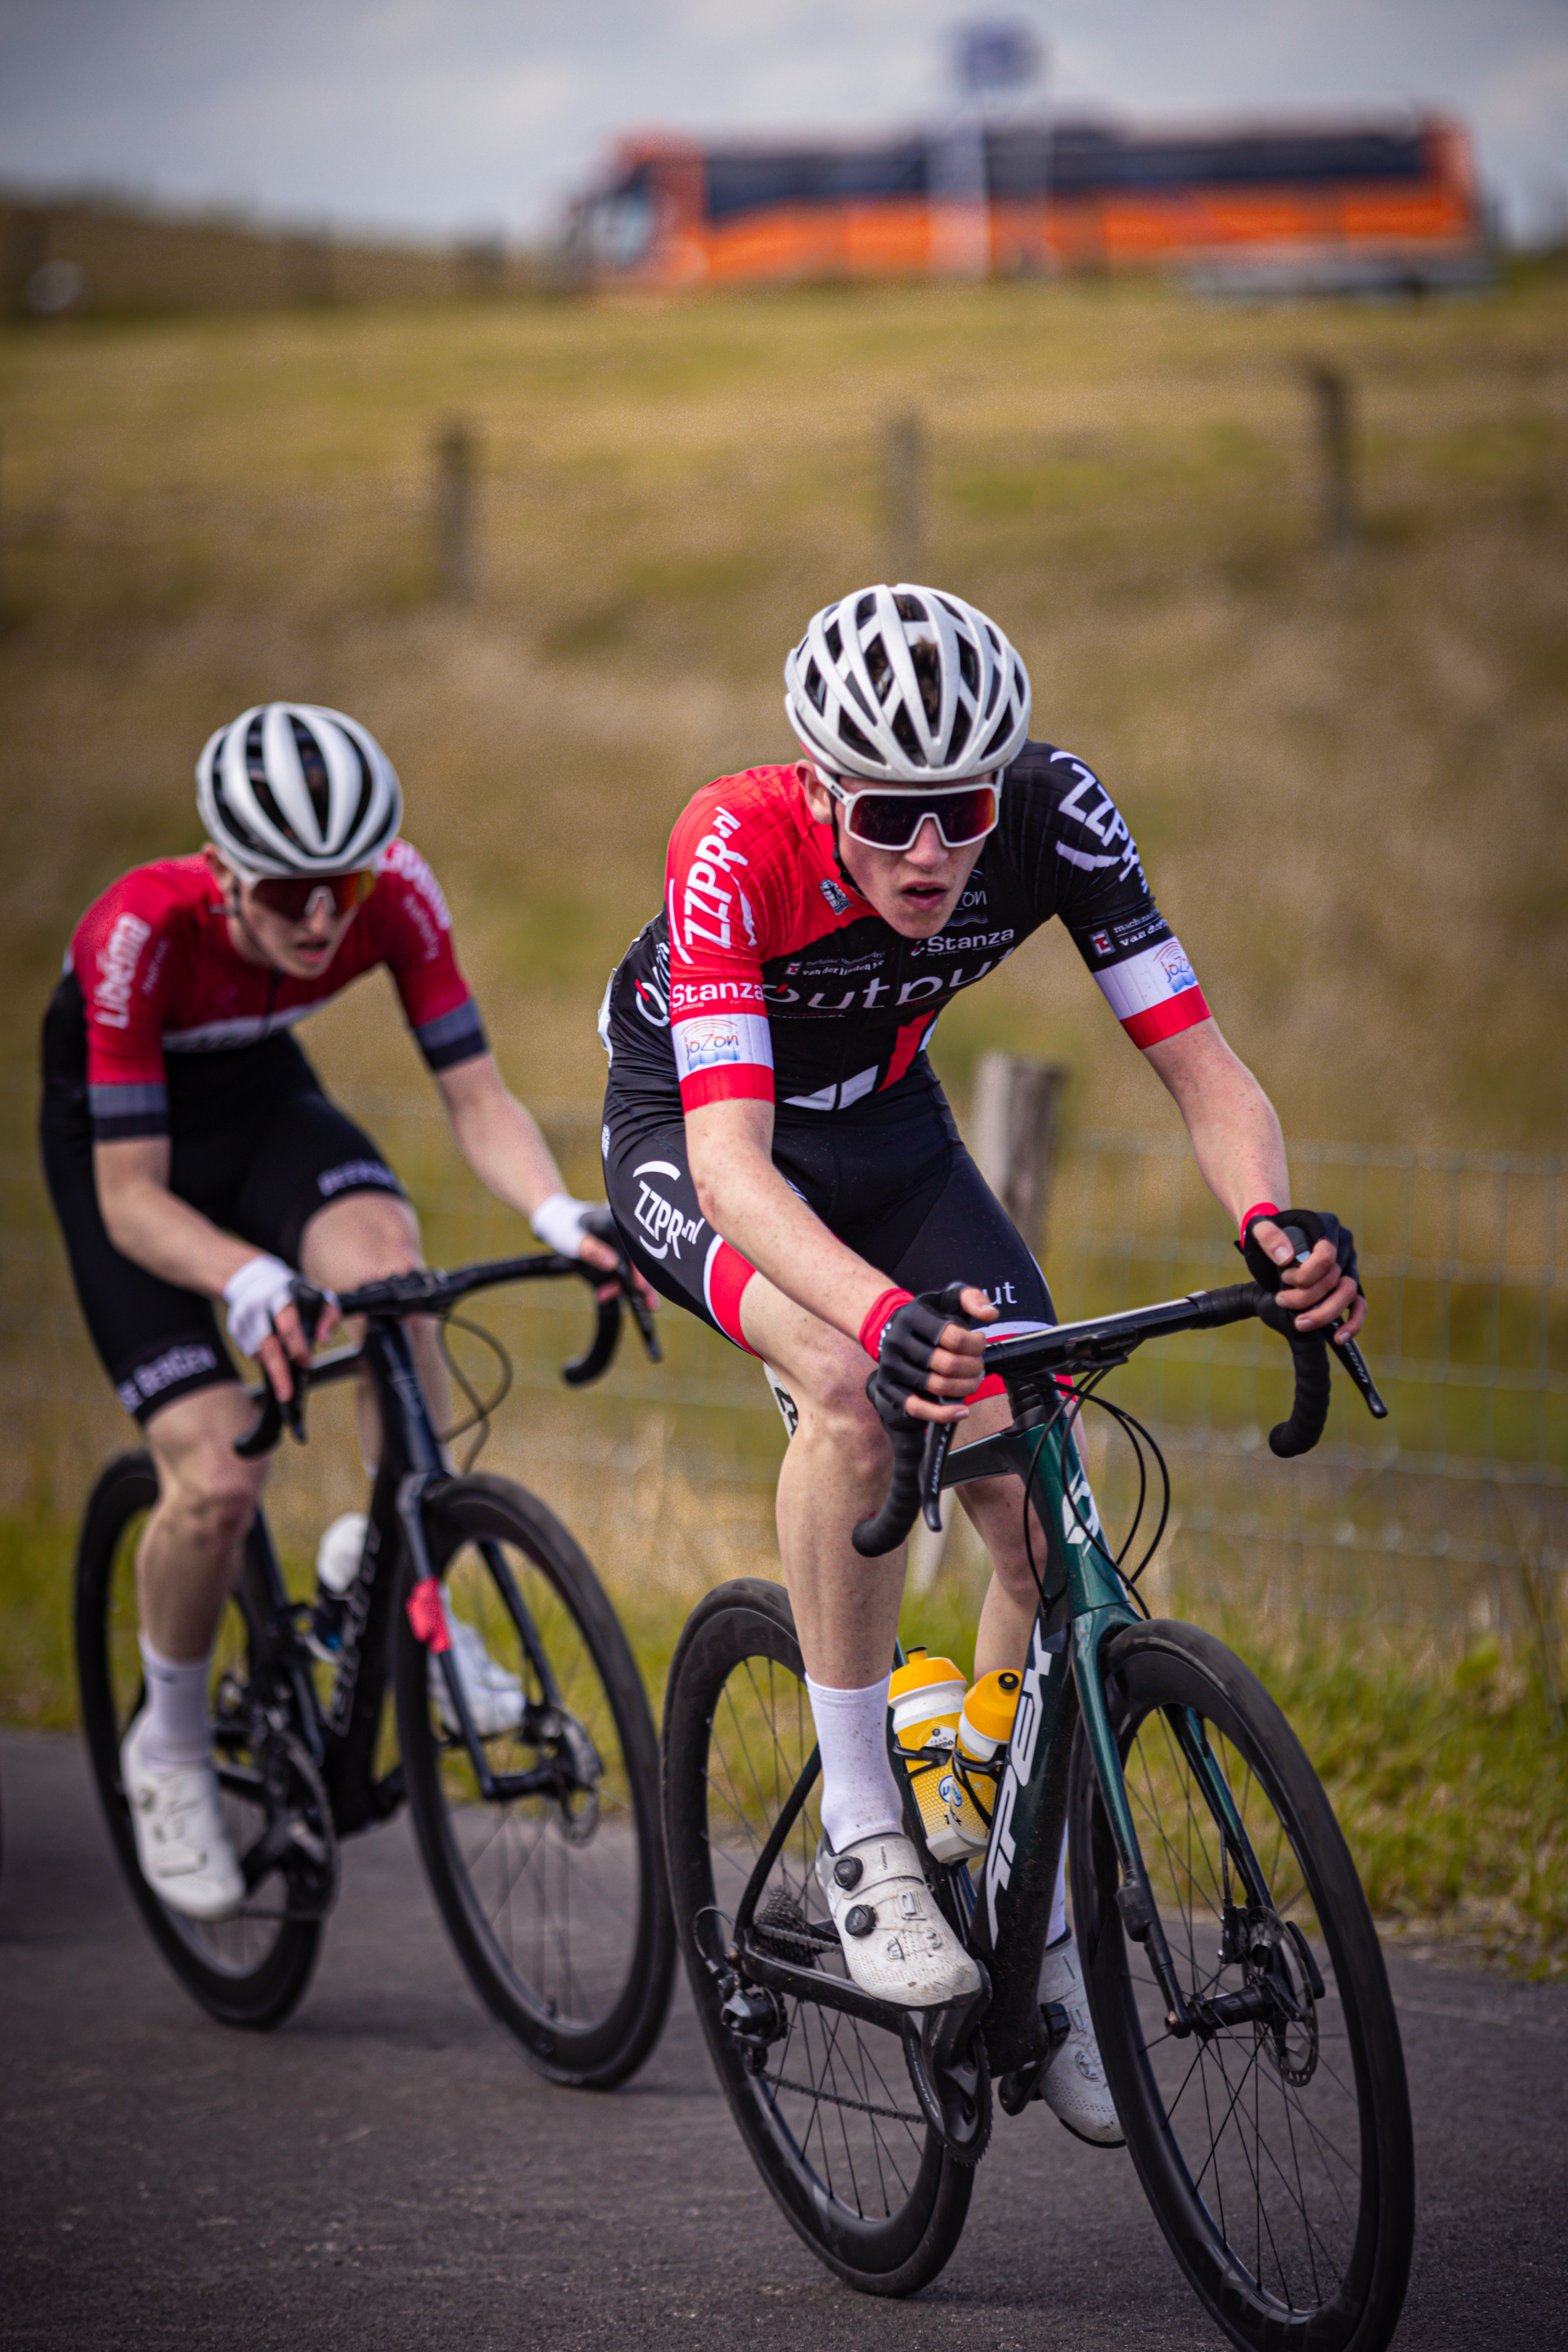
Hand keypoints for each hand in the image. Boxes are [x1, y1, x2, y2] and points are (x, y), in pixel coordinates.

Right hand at [224, 1256, 338, 1403]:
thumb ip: (329, 1315)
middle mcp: (258, 1305)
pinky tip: (273, 1352)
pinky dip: (263, 1358)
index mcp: (281, 1294)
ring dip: (273, 1366)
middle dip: (278, 1371)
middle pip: (267, 1343)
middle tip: (286, 1394)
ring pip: (257, 1351)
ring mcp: (243, 1317)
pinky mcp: (234, 1327)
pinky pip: (250, 1352)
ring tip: (285, 1373)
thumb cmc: (295, 1292)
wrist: (256, 1278)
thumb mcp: (319, 1295)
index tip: (307, 1363)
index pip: (288, 1324)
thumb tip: (324, 1339)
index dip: (297, 1345)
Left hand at [531, 1193, 658, 1313]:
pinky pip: (619, 1279)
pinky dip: (613, 1289)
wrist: (558, 1225)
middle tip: (650, 1305)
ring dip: (622, 1288)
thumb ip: (592, 1250)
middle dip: (645, 1285)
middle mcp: (624, 1239)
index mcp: (619, 1226)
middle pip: (640, 1263)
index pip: (636, 1248)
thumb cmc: (566, 1228)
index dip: (641, 1268)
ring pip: (631, 1274)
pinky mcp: (614, 1264)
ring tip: (602, 1296)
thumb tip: (613, 1264)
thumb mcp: (574, 1239)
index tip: (641, 1286)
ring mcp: (620, 1252)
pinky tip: (601, 1295)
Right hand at [870, 1284, 997, 1428]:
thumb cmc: (927, 1316)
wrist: (890, 1327)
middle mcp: (897, 1341)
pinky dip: (941, 1413)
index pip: (954, 1337)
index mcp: (912, 1316)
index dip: (976, 1344)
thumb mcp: (948, 1297)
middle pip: (948, 1364)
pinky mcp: (887, 1387)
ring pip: (936, 1386)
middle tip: (979, 1365)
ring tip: (973, 1380)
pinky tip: (961, 1411)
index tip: (980, 1343)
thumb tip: (990, 1314)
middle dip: (973, 1368)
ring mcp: (890, 1366)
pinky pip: (916, 1407)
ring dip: (965, 1388)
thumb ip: (973, 1298)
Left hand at [1248, 1218, 1365, 1345]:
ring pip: (1349, 1294)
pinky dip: (1352, 1322)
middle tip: (1281, 1301)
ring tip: (1300, 1323)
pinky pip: (1358, 1304)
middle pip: (1337, 1278)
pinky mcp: (1347, 1283)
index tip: (1284, 1277)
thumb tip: (1286, 1258)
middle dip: (1308, 1297)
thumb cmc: (1268, 1233)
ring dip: (1325, 1313)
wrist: (1272, 1240)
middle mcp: (1342, 1245)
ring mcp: (1347, 1265)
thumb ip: (1268, 1236)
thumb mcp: (1260, 1228)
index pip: (1327, 1256)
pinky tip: (1339, 1337)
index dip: (1305, 1274)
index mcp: (1327, 1226)